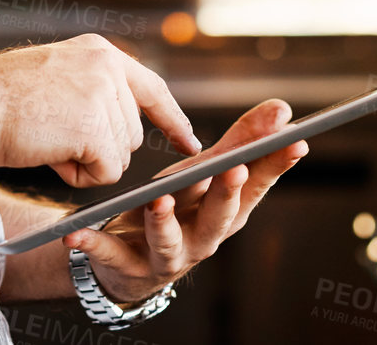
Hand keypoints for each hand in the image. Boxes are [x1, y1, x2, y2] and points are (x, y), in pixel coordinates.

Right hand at [0, 34, 201, 185]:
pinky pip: (107, 173)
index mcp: (98, 52)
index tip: (190, 143)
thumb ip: (90, 91)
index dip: (171, 119)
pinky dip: (80, 176)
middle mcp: (107, 67)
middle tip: (54, 137)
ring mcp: (103, 95)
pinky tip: (51, 156)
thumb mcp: (54, 77)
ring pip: (120, 155)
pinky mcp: (95, 127)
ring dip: (85, 162)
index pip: (151, 87)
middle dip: (98, 148)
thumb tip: (118, 130)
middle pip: (131, 133)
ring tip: (47, 140)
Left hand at [64, 98, 307, 304]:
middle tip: (235, 168)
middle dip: (228, 195)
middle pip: (220, 219)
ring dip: (165, 223)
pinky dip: (96, 244)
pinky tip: (79, 232)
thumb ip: (240, 143)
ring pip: (170, 242)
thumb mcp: (205, 174)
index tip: (296, 140)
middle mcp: (203, 238)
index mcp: (226, 213)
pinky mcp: (128, 265)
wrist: (126, 258)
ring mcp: (167, 255)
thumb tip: (282, 110)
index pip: (257, 187)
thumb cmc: (175, 208)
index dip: (276, 165)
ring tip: (157, 201)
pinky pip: (111, 255)